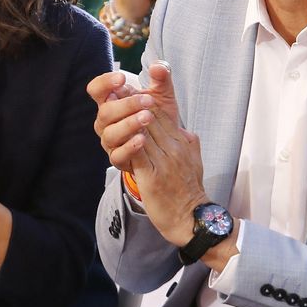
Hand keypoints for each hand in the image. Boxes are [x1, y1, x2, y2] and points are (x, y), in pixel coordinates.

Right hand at [88, 68, 154, 167]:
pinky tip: (142, 139)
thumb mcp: (162, 95)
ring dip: (129, 124)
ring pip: (110, 133)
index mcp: (111, 102)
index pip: (96, 89)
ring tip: (148, 118)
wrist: (168, 144)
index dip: (105, 83)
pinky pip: (117, 155)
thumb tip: (158, 66)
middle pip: (105, 112)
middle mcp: (106, 121)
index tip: (122, 78)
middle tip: (148, 101)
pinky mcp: (118, 159)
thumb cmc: (158, 116)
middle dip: (126, 105)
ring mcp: (110, 141)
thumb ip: (161, 78)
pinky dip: (129, 147)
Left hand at [115, 62, 205, 244]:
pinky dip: (129, 143)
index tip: (129, 88)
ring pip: (144, 133)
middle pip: (151, 119)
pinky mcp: (154, 177)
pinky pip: (139, 156)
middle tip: (116, 88)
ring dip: (127, 118)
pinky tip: (119, 133)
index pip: (162, 115)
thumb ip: (187, 142)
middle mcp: (174, 148)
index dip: (144, 100)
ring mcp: (165, 162)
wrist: (193, 219)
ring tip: (112, 104)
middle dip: (133, 103)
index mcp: (181, 142)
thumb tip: (182, 129)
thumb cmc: (190, 190)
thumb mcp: (194, 159)